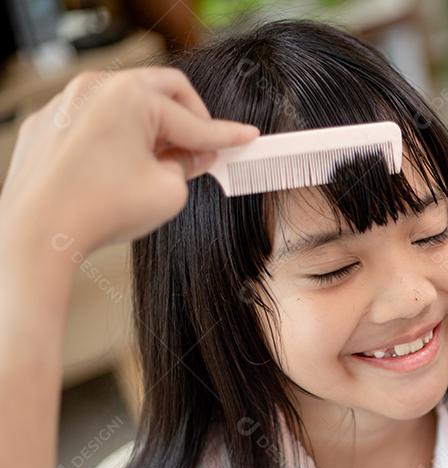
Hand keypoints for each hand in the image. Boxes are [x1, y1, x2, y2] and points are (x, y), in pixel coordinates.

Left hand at [0, 67, 258, 254]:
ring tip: (161, 164)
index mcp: (132, 96)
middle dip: (190, 119)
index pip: (194, 120)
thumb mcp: (168, 192)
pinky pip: (95, 121)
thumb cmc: (100, 210)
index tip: (246, 138)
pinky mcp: (47, 125)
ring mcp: (66, 103)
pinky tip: (123, 171)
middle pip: (162, 90)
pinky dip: (119, 137)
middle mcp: (96, 88)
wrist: (37, 234)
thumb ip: (189, 165)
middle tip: (204, 149)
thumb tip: (195, 155)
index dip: (226, 135)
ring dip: (153, 127)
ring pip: (127, 103)